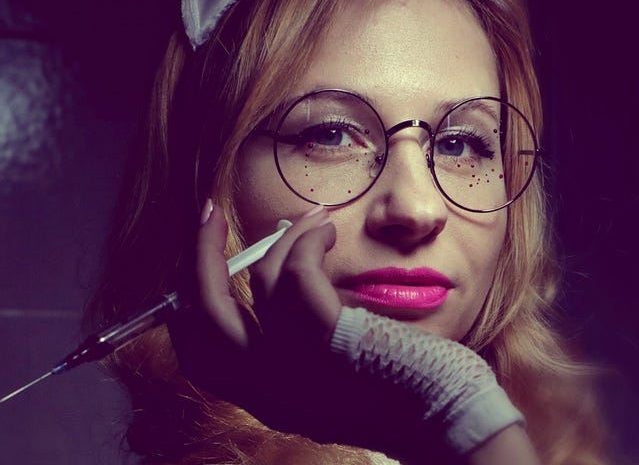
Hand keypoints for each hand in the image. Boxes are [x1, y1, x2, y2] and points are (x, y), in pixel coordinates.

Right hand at [169, 202, 444, 457]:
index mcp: (269, 402)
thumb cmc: (409, 398)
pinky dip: (308, 238)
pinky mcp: (328, 339)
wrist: (451, 424)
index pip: (199, 356)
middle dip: (200, 256)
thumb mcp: (336, 383)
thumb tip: (280, 292)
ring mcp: (297, 365)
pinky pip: (297, 269)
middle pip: (204, 314)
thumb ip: (303, 355)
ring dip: (282, 236)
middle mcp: (270, 389)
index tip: (203, 266)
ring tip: (313, 220)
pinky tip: (328, 232)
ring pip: (259, 278)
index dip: (187, 306)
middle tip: (209, 215)